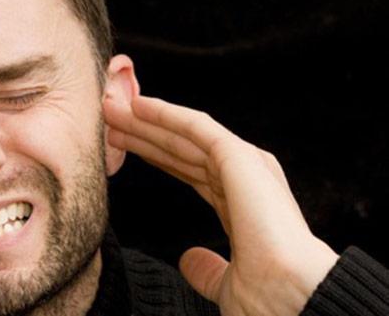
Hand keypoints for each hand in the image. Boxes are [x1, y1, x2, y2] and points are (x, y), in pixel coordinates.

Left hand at [103, 95, 338, 315]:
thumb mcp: (226, 283)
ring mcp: (244, 167)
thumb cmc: (270, 299)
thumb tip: (188, 260)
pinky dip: (168, 115)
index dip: (154, 156)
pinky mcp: (242, 157)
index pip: (188, 171)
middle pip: (181, 150)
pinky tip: (140, 106)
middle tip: (109, 118)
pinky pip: (198, 129)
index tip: (121, 146)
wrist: (294, 297)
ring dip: (148, 121)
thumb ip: (207, 269)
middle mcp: (243, 181)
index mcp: (240, 207)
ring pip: (185, 136)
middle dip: (144, 134)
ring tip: (112, 108)